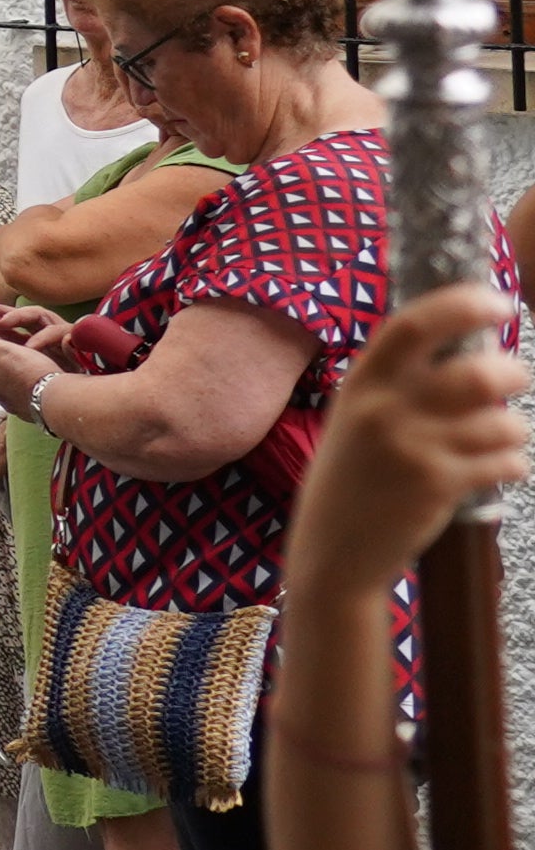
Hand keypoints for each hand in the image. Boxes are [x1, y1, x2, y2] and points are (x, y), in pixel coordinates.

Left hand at [0, 307, 72, 415]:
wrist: (59, 403)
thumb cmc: (31, 373)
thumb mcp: (3, 351)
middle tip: (3, 349)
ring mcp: (11, 404)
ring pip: (2, 384)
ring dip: (6, 373)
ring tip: (21, 363)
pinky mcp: (27, 410)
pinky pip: (19, 395)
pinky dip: (22, 386)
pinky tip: (33, 381)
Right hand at [291, 287, 528, 590]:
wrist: (335, 548)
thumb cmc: (353, 476)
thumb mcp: (357, 417)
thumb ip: (397, 382)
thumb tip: (466, 345)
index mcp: (361, 383)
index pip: (414, 326)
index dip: (462, 305)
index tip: (498, 301)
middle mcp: (385, 410)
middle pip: (475, 374)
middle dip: (511, 372)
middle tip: (515, 377)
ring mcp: (414, 449)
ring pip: (501, 422)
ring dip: (514, 429)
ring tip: (503, 438)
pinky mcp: (440, 485)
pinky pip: (507, 461)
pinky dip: (515, 464)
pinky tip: (502, 469)